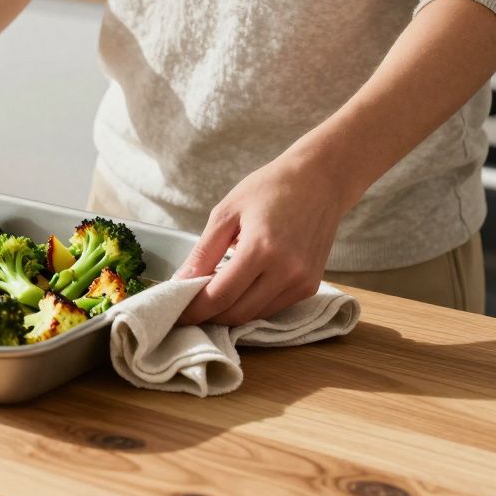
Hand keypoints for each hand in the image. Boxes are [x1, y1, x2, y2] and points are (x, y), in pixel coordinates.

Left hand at [172, 153, 349, 325]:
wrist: (320, 181)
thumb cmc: (269, 189)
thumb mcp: (226, 213)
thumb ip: (203, 252)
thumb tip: (181, 282)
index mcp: (261, 249)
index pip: (220, 296)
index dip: (194, 310)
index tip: (175, 313)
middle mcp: (286, 271)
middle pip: (237, 313)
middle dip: (208, 315)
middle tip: (188, 306)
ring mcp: (302, 282)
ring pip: (255, 315)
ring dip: (228, 312)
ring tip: (210, 295)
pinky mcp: (310, 286)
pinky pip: (272, 307)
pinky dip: (250, 305)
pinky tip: (237, 289)